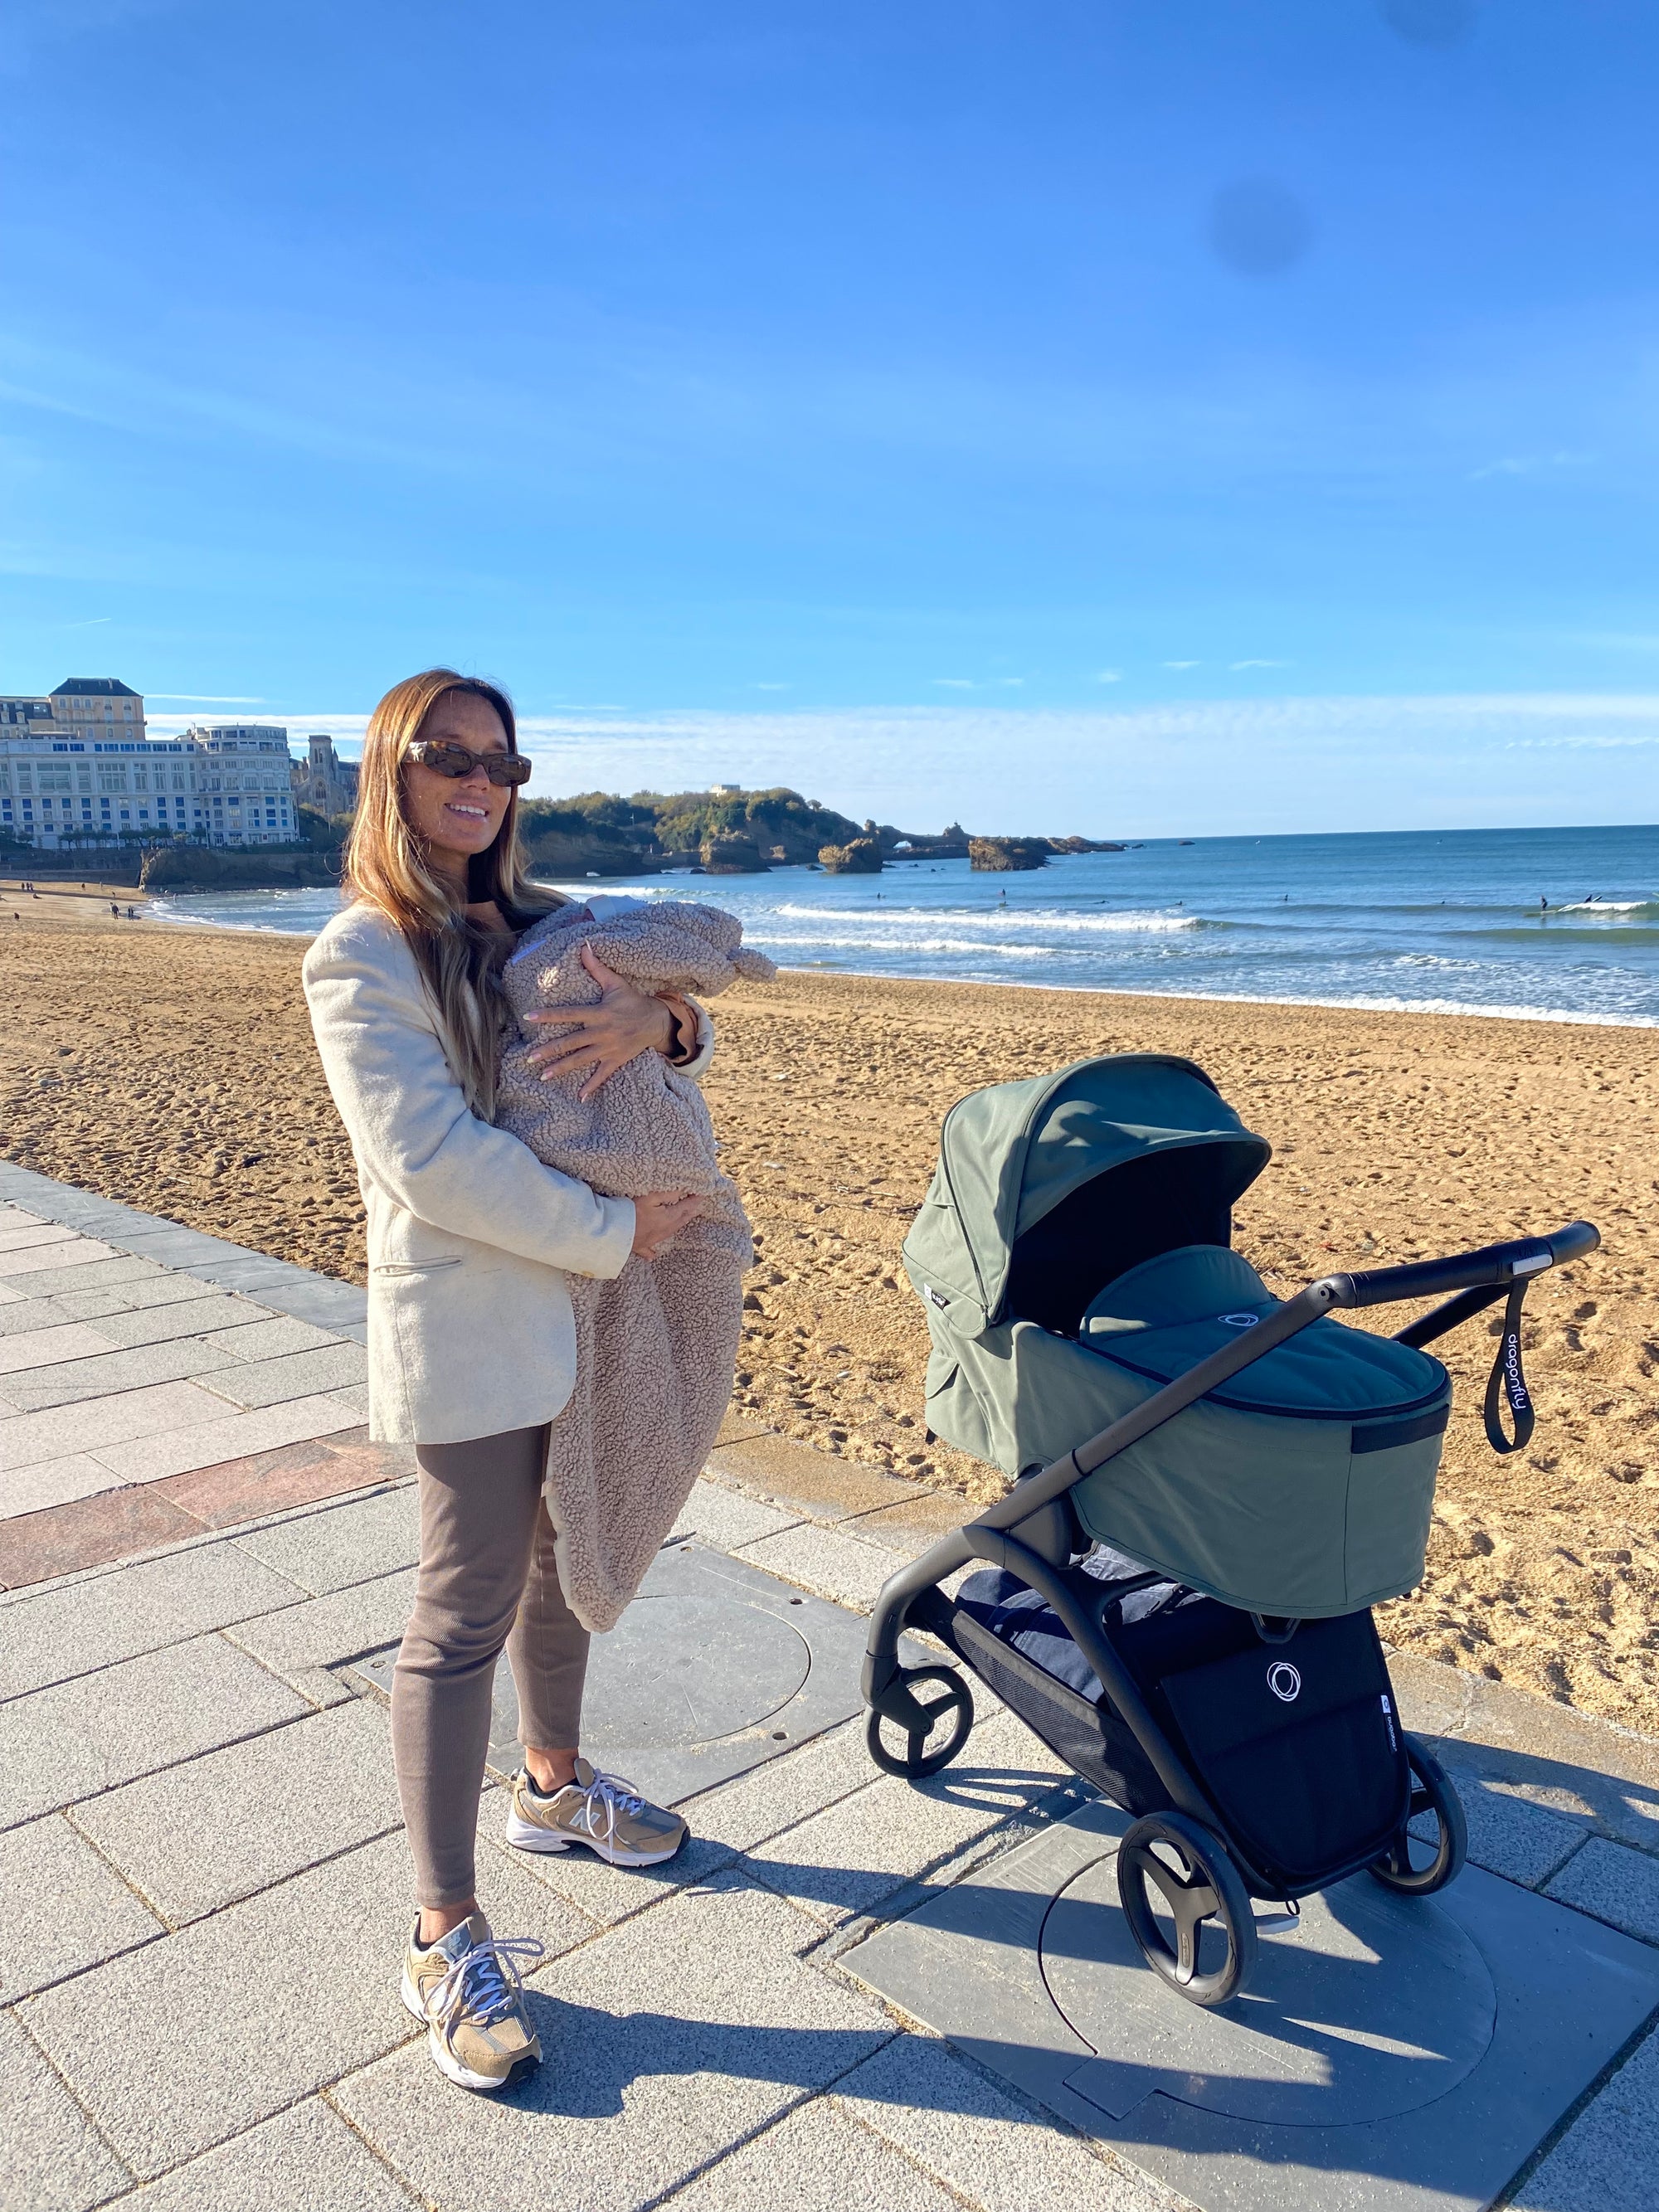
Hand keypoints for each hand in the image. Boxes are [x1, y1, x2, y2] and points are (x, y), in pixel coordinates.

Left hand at [524, 945, 675, 1101]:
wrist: (656, 1021)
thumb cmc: (632, 1000)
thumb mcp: (615, 983)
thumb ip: (596, 968)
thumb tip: (584, 946)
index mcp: (599, 1013)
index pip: (569, 1014)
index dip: (549, 1015)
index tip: (529, 1017)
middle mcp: (601, 1032)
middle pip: (571, 1042)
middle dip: (549, 1050)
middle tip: (529, 1057)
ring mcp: (608, 1048)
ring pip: (581, 1060)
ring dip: (562, 1068)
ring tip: (543, 1076)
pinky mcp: (616, 1060)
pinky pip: (602, 1075)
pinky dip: (591, 1087)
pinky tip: (579, 1096)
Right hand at [631, 1190, 702, 1258]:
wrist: (613, 1232)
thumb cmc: (631, 1211)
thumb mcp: (650, 1197)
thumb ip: (668, 1193)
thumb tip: (683, 1190)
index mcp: (668, 1218)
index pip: (686, 1207)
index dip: (695, 1199)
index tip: (703, 1193)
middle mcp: (664, 1231)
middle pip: (680, 1220)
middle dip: (690, 1212)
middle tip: (697, 1206)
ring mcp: (652, 1240)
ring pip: (670, 1233)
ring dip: (678, 1225)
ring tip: (684, 1220)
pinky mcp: (639, 1246)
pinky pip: (648, 1251)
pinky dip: (652, 1252)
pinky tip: (653, 1256)